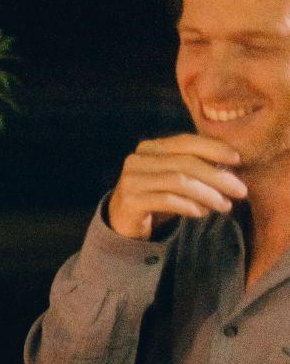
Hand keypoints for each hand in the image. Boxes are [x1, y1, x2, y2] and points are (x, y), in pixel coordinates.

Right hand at [106, 134, 245, 239]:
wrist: (122, 221)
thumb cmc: (156, 196)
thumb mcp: (176, 176)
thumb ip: (196, 166)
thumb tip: (233, 164)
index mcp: (150, 148)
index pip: (185, 141)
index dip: (213, 148)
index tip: (238, 160)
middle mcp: (137, 160)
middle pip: (184, 162)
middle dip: (217, 176)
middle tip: (240, 191)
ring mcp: (131, 180)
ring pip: (178, 181)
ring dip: (207, 194)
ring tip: (225, 206)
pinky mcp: (130, 201)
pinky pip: (166, 200)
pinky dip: (189, 206)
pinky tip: (202, 213)